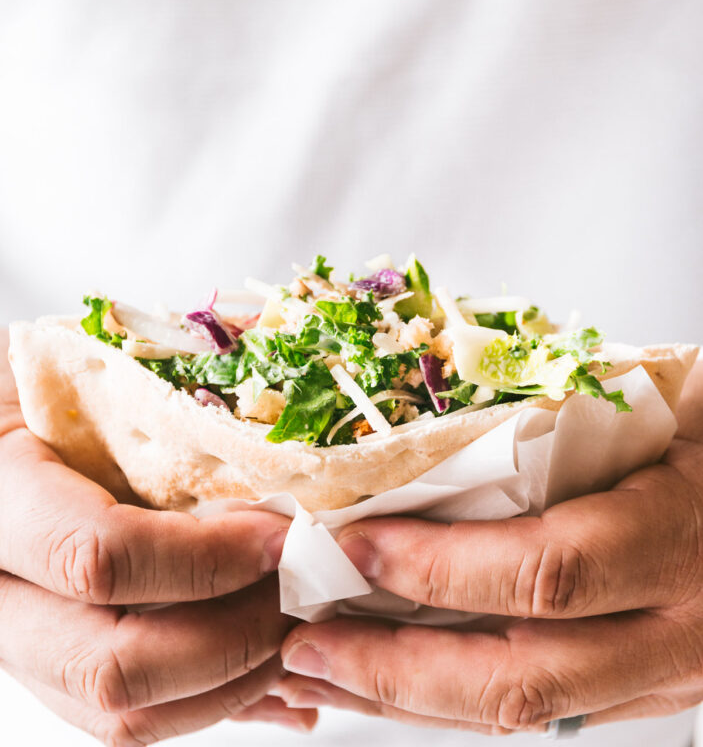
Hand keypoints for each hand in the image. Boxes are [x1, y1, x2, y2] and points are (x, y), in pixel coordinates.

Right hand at [0, 331, 315, 742]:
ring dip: (231, 682)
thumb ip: (161, 388)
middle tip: (302, 591)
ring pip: (120, 712)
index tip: (282, 536)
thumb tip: (278, 411)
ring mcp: (16, 640)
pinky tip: (266, 667)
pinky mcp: (46, 665)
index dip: (208, 558)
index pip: (101, 555)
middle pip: (113, 664)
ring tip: (295, 624)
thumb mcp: (82, 362)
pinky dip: (209, 699)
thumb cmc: (37, 375)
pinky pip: (125, 715)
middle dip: (234, 637)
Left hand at [279, 358, 702, 735]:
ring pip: (523, 714)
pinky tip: (395, 684)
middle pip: (520, 678)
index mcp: (680, 538)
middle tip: (304, 641)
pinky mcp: (647, 691)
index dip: (439, 567)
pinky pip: (540, 710)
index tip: (352, 542)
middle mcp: (676, 630)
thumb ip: (582, 405)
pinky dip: (453, 701)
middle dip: (395, 667)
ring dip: (407, 700)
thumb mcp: (677, 400)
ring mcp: (663, 676)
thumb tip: (455, 386)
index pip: (547, 571)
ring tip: (320, 676)